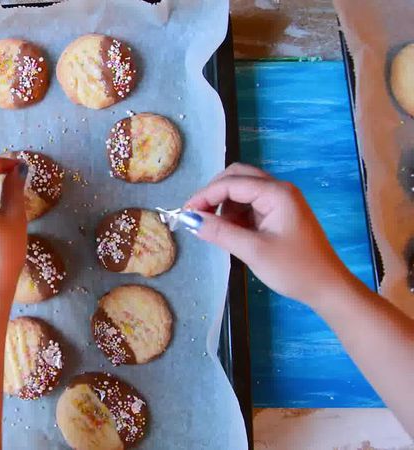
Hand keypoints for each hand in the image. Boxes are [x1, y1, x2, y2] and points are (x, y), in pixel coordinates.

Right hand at [185, 163, 354, 307]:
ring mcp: (280, 201)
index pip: (231, 183)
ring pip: (242, 190)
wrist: (328, 288)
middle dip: (213, 194)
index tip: (185, 213)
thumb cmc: (294, 269)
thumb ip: (220, 232)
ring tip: (213, 229)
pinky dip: (234, 214)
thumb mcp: (253, 251)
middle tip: (196, 215)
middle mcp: (279, 190)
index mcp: (276, 193)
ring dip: (223, 205)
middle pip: (237, 177)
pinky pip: (250, 205)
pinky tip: (228, 232)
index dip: (204, 195)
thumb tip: (189, 219)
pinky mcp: (279, 215)